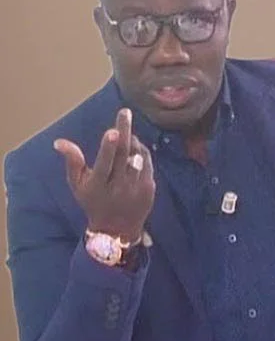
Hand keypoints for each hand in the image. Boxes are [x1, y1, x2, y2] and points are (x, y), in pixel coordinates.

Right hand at [53, 108, 154, 240]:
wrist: (116, 227)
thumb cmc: (93, 200)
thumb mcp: (78, 184)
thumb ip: (72, 162)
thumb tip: (59, 141)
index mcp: (97, 186)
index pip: (104, 164)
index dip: (108, 148)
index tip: (111, 131)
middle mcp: (118, 187)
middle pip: (123, 156)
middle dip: (124, 132)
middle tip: (125, 113)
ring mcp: (135, 188)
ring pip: (137, 157)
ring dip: (133, 141)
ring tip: (126, 131)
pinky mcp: (149, 187)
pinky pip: (147, 163)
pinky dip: (141, 151)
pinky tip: (135, 145)